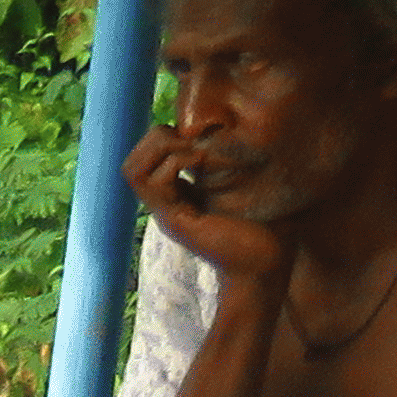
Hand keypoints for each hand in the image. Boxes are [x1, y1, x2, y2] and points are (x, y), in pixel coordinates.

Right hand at [123, 128, 289, 287]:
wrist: (264, 265)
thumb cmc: (265, 226)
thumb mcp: (246, 184)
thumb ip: (232, 162)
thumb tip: (241, 131)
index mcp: (177, 197)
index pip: (145, 159)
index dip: (165, 136)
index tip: (201, 133)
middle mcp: (165, 205)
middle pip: (130, 164)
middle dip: (156, 138)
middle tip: (192, 139)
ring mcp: (166, 213)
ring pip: (133, 170)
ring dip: (163, 148)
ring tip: (194, 150)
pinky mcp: (175, 220)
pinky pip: (157, 181)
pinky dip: (177, 162)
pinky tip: (204, 161)